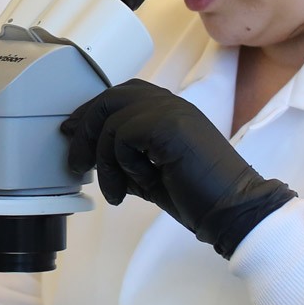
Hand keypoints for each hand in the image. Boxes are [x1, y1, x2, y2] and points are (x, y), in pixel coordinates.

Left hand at [62, 79, 295, 258]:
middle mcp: (170, 103)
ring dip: (104, 162)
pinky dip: (123, 165)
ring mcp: (171, 111)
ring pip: (111, 122)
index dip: (90, 111)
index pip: (120, 95)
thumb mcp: (150, 172)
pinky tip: (138, 185)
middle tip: (77, 163)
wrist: (232, 209)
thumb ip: (125, 156)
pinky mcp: (169, 125)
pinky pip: (123, 136)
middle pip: (109, 99)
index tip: (71, 132)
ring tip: (116, 191)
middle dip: (85, 130)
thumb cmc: (197, 195)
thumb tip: (89, 155)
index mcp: (169, 110)